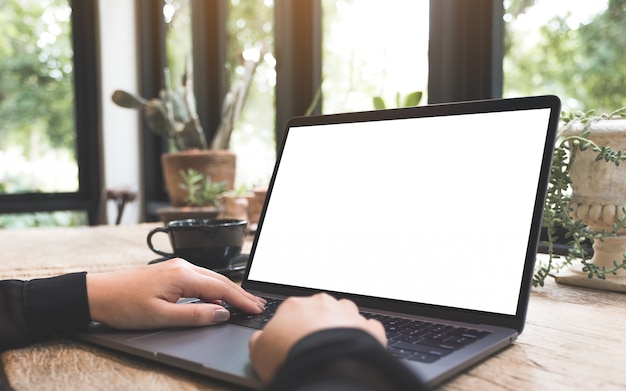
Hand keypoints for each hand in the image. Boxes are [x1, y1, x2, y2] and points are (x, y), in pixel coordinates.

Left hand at [86, 258, 264, 328]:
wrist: (98, 293)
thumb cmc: (123, 304)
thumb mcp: (161, 317)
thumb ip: (194, 315)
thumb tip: (221, 313)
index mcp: (182, 275)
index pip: (221, 288)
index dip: (242, 300)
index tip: (256, 308)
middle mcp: (182, 266)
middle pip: (220, 280)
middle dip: (241, 294)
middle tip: (258, 306)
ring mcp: (176, 267)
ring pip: (211, 278)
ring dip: (228, 291)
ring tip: (244, 303)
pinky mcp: (170, 271)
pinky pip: (200, 278)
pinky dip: (214, 289)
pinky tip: (216, 299)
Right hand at [248, 293, 385, 381]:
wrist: (326, 367)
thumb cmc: (291, 357)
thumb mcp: (258, 352)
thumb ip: (258, 341)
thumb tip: (259, 339)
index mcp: (294, 305)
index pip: (291, 312)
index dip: (291, 329)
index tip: (291, 344)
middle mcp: (323, 303)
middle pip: (319, 310)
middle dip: (317, 325)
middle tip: (312, 348)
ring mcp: (348, 314)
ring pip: (345, 314)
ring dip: (341, 326)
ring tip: (335, 348)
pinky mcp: (369, 329)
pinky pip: (368, 328)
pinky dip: (364, 336)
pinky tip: (356, 349)